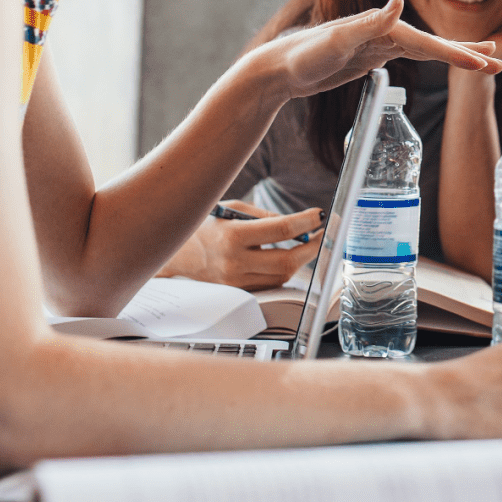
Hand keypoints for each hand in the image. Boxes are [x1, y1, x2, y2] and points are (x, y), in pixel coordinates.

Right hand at [158, 201, 323, 290]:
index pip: (281, 229)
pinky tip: (288, 258)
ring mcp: (236, 280)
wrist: (177, 253)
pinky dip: (284, 271)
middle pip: (287, 260)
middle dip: (312, 247)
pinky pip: (271, 283)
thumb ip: (265, 216)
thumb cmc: (206, 225)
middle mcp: (235, 262)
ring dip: (300, 259)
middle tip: (323, 234)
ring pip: (282, 275)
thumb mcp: (232, 210)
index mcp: (233, 235)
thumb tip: (298, 223)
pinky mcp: (238, 291)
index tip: (320, 215)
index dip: (307, 222)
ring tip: (307, 243)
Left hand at [256, 0, 501, 100]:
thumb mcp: (336, 40)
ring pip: (427, 50)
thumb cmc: (303, 54)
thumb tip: (400, 0)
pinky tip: (442, 59)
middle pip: (435, 44)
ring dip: (455, 55)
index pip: (429, 43)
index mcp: (383, 27)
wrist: (279, 67)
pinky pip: (413, 57)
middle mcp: (386, 31)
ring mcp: (380, 44)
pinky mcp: (372, 56)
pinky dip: (433, 58)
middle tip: (499, 62)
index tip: (485, 62)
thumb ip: (370, 22)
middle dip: (467, 53)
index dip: (458, 53)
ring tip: (483, 60)